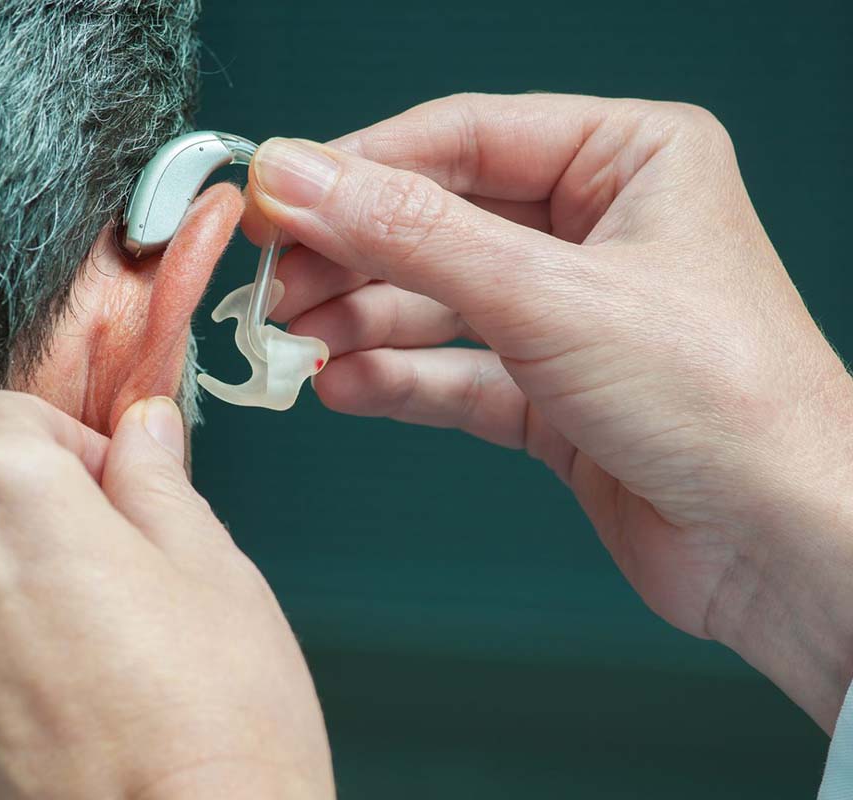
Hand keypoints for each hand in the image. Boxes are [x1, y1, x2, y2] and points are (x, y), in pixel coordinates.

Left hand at [0, 391, 333, 799]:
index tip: (114, 509)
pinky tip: (29, 729)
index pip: (9, 421)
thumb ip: (156, 481)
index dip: (75, 458)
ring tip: (71, 678)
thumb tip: (143, 429)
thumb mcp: (211, 571)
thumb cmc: (209, 727)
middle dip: (28, 531)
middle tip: (105, 599)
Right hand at [246, 93, 852, 729]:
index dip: (356, 167)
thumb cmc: (727, 402)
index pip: (460, 138)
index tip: (275, 196)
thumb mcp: (548, 296)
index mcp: (627, 159)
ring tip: (292, 340)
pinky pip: (452, 371)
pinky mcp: (552, 395)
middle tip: (270, 280)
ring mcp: (570, 315)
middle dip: (348, 253)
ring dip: (358, 320)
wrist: (783, 548)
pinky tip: (343, 383)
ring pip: (435, 300)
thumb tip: (301, 176)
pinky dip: (394, 378)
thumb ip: (411, 233)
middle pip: (436, 220)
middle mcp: (598, 230)